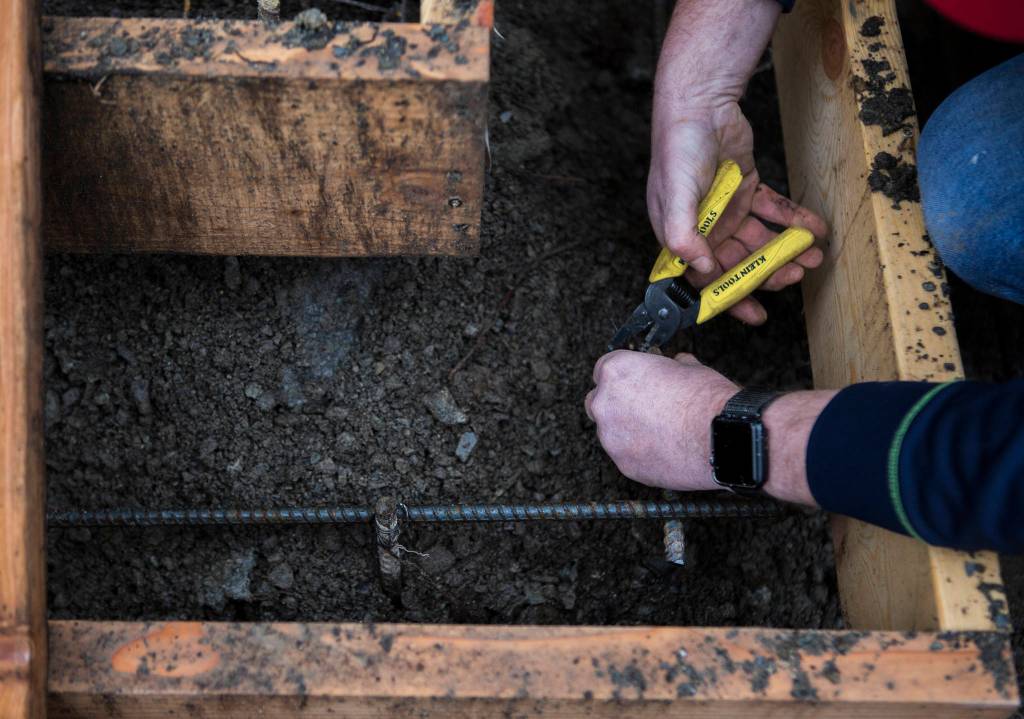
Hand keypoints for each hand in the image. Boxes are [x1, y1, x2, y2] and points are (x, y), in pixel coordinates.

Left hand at [585, 350, 830, 504]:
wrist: (722, 437)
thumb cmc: (706, 400)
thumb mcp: (689, 367)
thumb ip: (670, 366)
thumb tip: (675, 364)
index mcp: (617, 371)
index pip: (604, 370)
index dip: (624, 377)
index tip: (636, 383)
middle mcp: (605, 403)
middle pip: (599, 401)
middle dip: (618, 404)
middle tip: (645, 408)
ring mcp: (611, 437)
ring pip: (611, 432)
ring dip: (628, 430)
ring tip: (660, 431)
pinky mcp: (624, 465)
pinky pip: (626, 455)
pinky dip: (639, 453)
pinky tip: (663, 449)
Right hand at [648, 0, 827, 324]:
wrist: (699, 105)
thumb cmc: (678, 151)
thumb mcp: (675, 196)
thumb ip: (683, 235)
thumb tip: (703, 269)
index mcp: (682, 237)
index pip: (705, 279)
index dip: (729, 300)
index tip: (755, 316)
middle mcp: (705, 228)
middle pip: (739, 263)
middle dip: (767, 274)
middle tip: (794, 277)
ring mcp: (728, 210)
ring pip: (760, 241)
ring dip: (785, 252)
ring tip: (811, 258)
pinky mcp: (748, 190)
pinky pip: (774, 212)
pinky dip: (795, 222)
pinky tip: (816, 231)